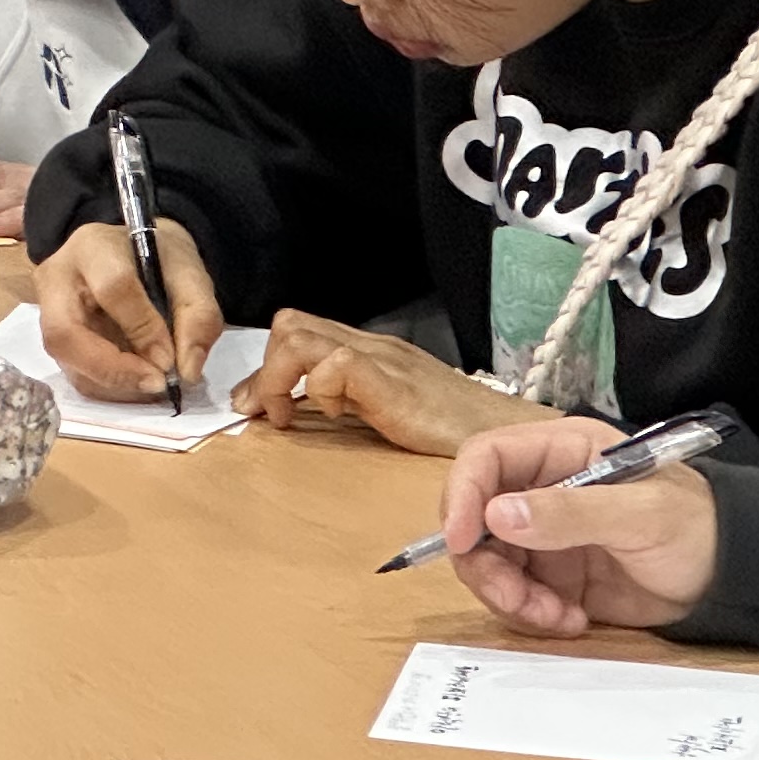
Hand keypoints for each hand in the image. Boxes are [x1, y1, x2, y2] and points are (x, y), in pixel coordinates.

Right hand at [35, 219, 222, 399]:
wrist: (132, 257)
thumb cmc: (159, 260)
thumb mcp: (190, 274)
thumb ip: (198, 316)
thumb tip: (186, 372)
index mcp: (92, 246)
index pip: (112, 289)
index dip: (143, 329)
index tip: (171, 359)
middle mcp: (56, 279)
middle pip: (64, 333)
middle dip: (113, 369)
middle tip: (156, 383)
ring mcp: (47, 312)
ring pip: (68, 361)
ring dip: (115, 383)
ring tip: (154, 382)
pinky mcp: (53, 341)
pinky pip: (74, 375)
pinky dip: (111, 387)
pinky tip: (138, 381)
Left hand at [239, 311, 517, 455]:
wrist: (505, 434)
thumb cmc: (452, 430)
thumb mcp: (385, 412)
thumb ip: (349, 404)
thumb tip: (300, 415)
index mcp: (366, 351)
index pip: (297, 331)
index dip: (264, 366)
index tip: (254, 406)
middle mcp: (369, 346)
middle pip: (290, 324)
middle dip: (263, 368)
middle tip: (264, 412)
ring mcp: (381, 359)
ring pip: (298, 337)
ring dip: (277, 379)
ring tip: (288, 417)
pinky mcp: (392, 381)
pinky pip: (336, 363)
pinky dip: (317, 389)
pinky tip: (333, 416)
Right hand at [433, 416, 718, 637]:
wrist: (735, 579)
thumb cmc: (699, 528)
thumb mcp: (641, 515)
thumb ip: (570, 513)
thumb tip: (496, 515)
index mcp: (559, 453)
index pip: (485, 459)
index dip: (461, 495)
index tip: (459, 541)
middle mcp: (541, 491)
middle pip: (473, 520)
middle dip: (485, 565)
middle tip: (516, 599)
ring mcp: (544, 537)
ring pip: (488, 565)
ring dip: (510, 598)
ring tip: (556, 616)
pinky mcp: (553, 579)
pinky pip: (515, 598)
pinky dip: (532, 616)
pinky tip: (572, 620)